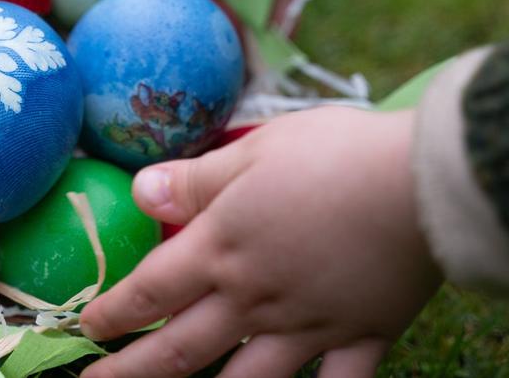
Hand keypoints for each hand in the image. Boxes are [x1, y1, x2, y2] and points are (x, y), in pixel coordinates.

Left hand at [78, 107, 440, 377]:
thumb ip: (195, 180)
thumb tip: (139, 191)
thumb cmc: (334, 155)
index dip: (111, 312)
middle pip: (179, 349)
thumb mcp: (253, 151)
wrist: (423, 184)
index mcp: (223, 249)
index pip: (150, 290)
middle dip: (130, 372)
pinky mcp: (364, 337)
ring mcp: (309, 328)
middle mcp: (255, 300)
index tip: (84, 327)